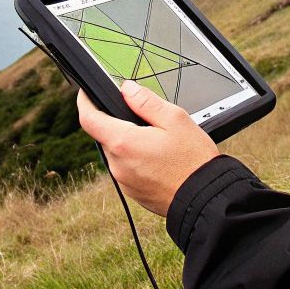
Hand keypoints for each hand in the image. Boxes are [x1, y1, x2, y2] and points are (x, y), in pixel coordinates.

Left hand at [76, 80, 220, 216]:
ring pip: (118, 152)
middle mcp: (118, 164)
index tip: (87, 94)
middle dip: (120, 124)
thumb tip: (127, 89)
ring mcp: (124, 181)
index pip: (89, 119)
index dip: (84, 102)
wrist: (205, 199)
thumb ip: (146, 102)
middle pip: (106, 135)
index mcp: (124, 143)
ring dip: (131, 143)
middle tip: (148, 121)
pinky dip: (138, 160)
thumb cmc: (193, 161)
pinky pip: (128, 169)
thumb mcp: (175, 119)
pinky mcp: (133, 193)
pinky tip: (160, 160)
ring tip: (160, 143)